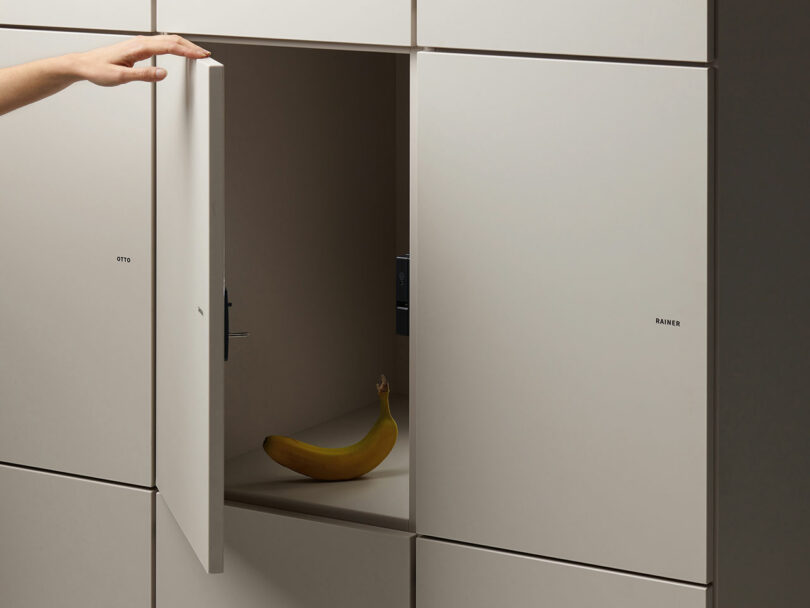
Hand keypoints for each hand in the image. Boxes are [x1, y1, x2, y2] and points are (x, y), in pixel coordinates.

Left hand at [70, 34, 210, 85]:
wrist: (84, 64)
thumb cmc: (98, 69)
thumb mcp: (121, 77)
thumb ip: (144, 75)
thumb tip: (163, 73)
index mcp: (138, 47)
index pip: (169, 47)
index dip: (187, 51)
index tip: (201, 55)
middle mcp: (140, 42)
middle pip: (172, 40)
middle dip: (190, 47)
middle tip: (205, 54)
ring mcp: (139, 43)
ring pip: (168, 40)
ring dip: (184, 45)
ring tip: (197, 53)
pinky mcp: (138, 47)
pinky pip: (161, 43)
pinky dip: (175, 46)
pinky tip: (179, 51)